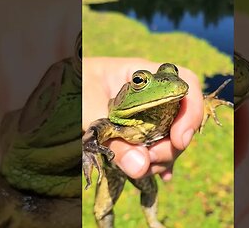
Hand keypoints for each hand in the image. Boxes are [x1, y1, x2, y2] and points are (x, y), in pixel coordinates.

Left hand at [82, 57, 203, 180]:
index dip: (192, 110)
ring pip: (172, 136)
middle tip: (149, 160)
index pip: (186, 82)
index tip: (179, 139)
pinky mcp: (141, 130)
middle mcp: (153, 93)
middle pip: (182, 117)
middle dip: (173, 145)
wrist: (57, 91)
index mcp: (145, 75)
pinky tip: (148, 174)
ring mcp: (149, 112)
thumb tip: (140, 166)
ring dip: (162, 158)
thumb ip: (112, 136)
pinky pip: (158, 147)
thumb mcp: (87, 110)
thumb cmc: (71, 87)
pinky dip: (156, 163)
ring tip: (138, 169)